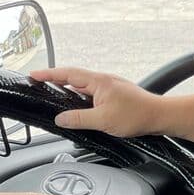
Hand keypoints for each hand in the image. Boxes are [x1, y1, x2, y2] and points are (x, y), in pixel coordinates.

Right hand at [30, 66, 165, 137]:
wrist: (159, 115)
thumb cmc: (136, 114)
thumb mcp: (103, 120)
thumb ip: (79, 119)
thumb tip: (61, 118)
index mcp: (99, 81)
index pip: (68, 74)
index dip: (49, 74)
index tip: (34, 74)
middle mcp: (103, 81)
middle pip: (74, 78)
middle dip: (55, 80)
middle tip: (39, 84)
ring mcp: (109, 88)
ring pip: (83, 87)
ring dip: (68, 90)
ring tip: (53, 95)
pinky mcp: (114, 96)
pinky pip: (91, 94)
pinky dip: (80, 98)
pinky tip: (77, 107)